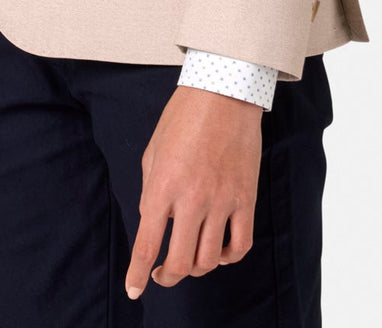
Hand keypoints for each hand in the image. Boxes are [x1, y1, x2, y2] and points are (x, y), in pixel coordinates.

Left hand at [125, 84, 262, 298]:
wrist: (224, 91)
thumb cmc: (184, 117)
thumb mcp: (154, 152)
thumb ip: (152, 191)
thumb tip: (155, 224)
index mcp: (162, 186)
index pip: (147, 246)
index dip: (139, 276)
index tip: (135, 289)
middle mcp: (191, 199)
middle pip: (179, 263)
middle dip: (167, 277)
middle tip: (163, 274)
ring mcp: (221, 200)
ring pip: (208, 260)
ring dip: (196, 268)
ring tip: (190, 258)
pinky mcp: (245, 197)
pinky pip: (240, 245)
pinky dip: (227, 258)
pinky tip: (218, 251)